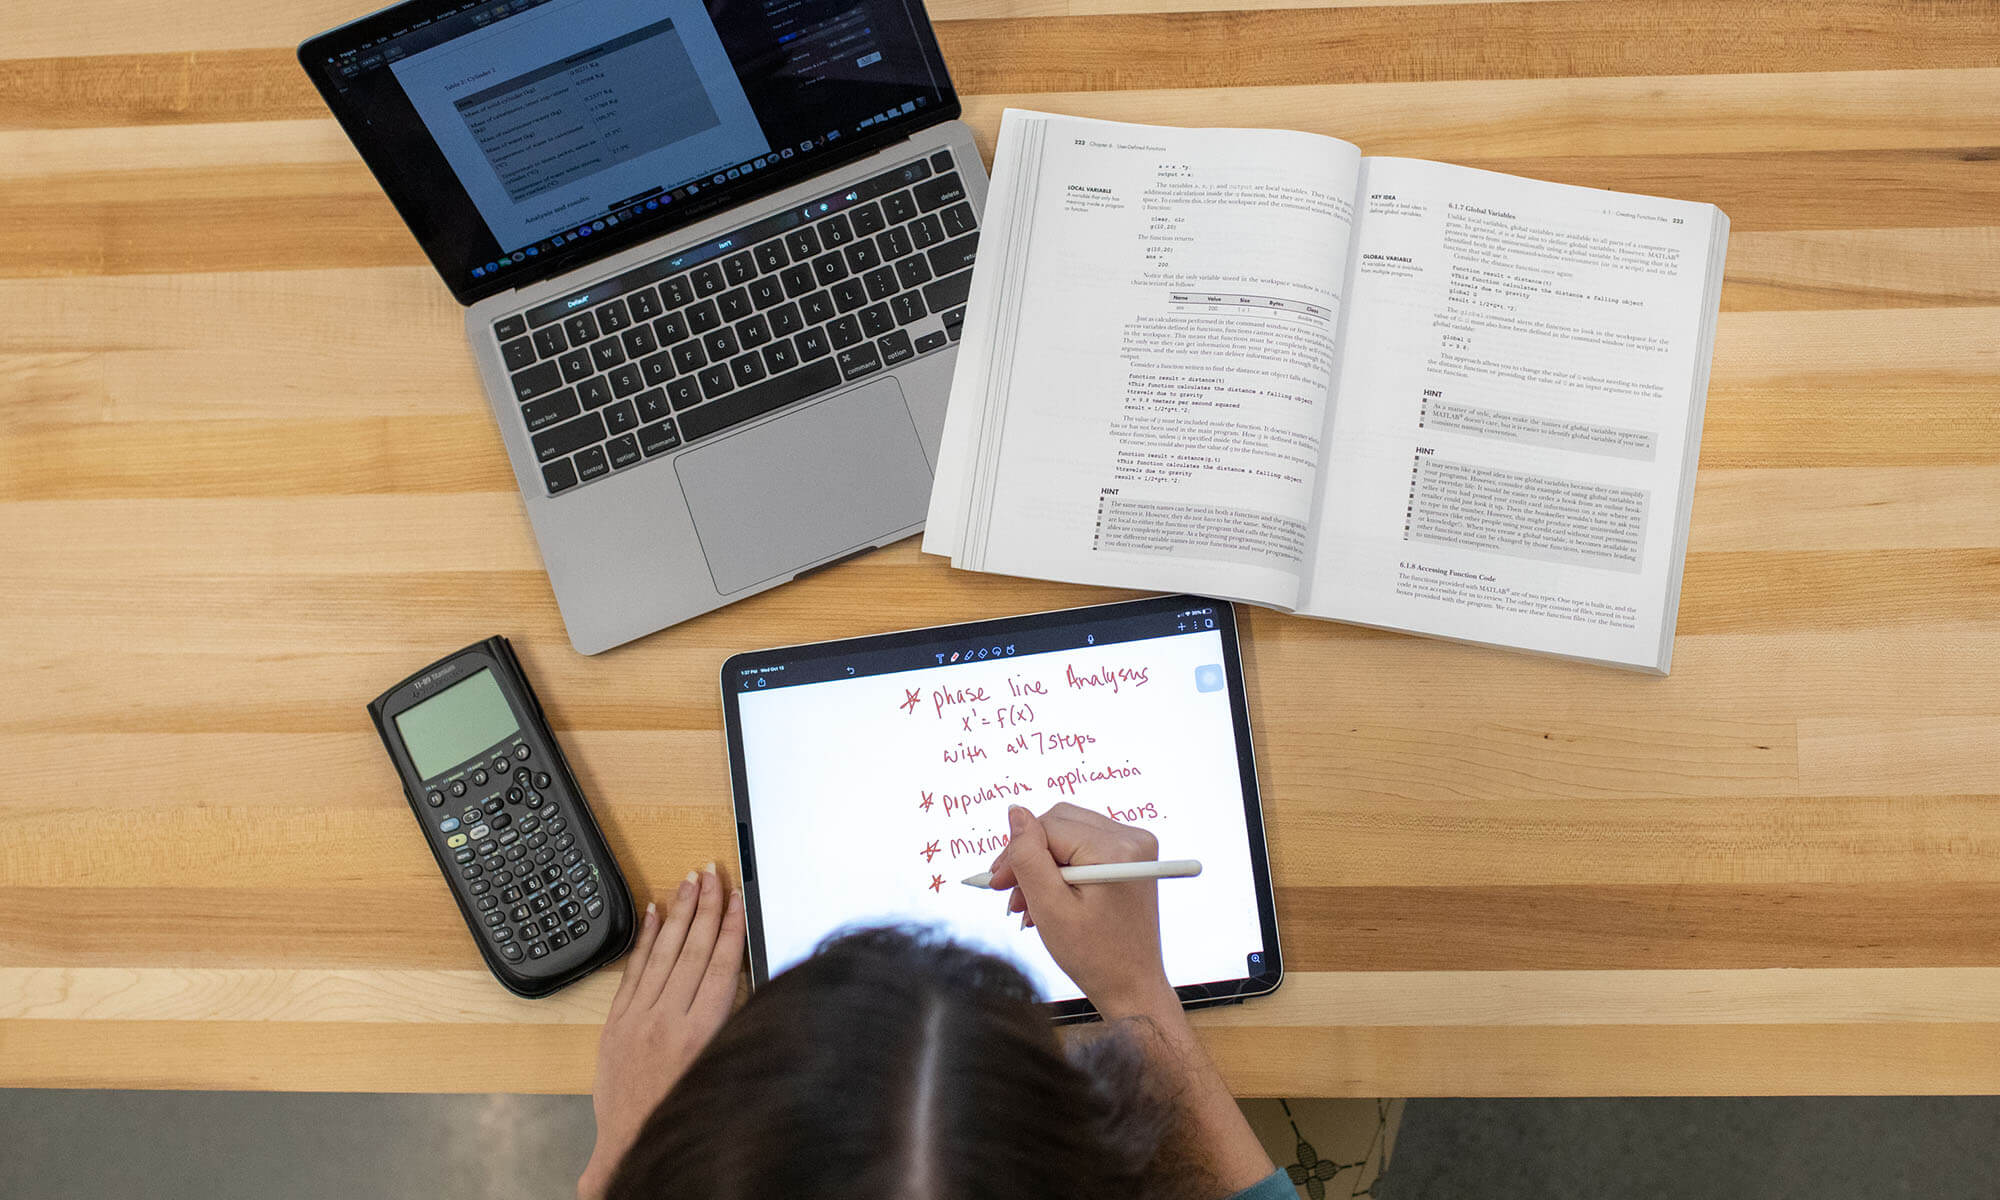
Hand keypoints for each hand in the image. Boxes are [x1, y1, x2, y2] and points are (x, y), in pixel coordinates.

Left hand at [578, 864, 744, 1199]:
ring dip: (678, 913)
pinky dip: (644, 940)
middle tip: (711, 874)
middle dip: (705, 907)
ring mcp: (638, 1018)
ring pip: (663, 953)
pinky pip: (633, 971)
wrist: (632, 1142)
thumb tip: (744, 978)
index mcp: (701, 1032)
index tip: (737, 898)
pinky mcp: (617, 1022)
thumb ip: (730, 1024)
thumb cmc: (681, 1111)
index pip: (720, 965)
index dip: (730, 926)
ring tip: (688, 883)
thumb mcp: (719, 1068)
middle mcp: (668, 1019)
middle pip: (693, 949)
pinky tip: (654, 914)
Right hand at [985, 803, 1174, 1018]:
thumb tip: (1015, 812)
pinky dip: (1062, 868)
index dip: (1017, 852)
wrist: (1132, 985)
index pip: (1049, 827)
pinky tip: (1048, 897)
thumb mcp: (1050, 907)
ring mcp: (1135, 845)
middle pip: (1059, 823)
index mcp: (1115, 851)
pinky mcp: (1132, 856)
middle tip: (1008, 891)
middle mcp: (1132, 838)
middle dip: (1029, 856)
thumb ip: (1028, 856)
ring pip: (1069, 834)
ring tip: (1027, 903)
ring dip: (1043, 865)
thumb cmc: (1095, 956)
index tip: (997, 882)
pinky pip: (1085, 845)